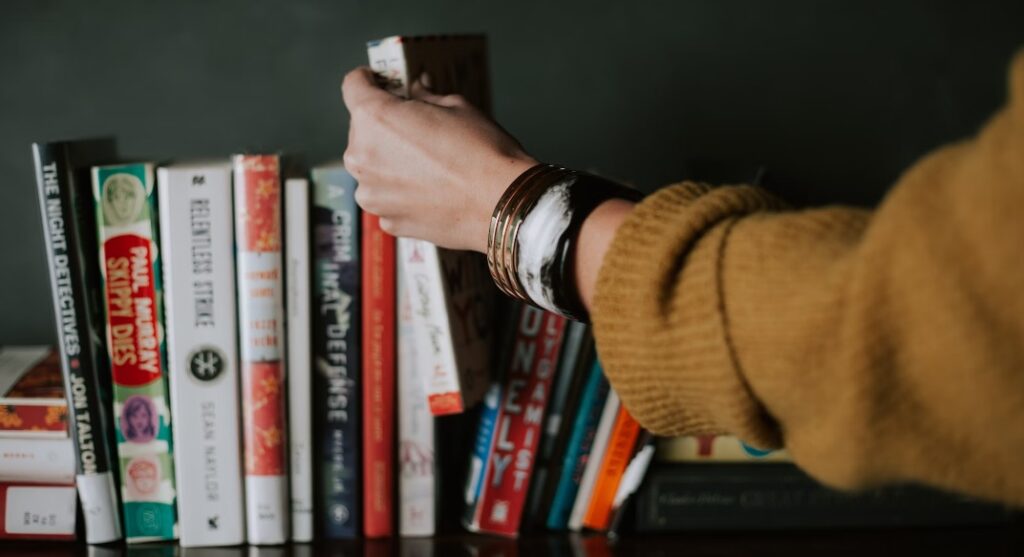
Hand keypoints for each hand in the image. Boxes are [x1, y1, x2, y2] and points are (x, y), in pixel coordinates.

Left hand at [341, 67, 536, 252]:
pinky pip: (387, 197)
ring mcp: (372, 194)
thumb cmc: (482, 153)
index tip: (379, 83)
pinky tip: (431, 191)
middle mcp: (362, 157)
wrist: (502, 204)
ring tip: (428, 166)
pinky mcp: (388, 220)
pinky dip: (401, 192)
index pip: (353, 86)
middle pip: (362, 130)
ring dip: (390, 162)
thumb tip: (417, 90)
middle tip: (417, 129)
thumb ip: (425, 97)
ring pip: (372, 168)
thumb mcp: (456, 107)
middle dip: (384, 126)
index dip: (367, 80)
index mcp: (375, 118)